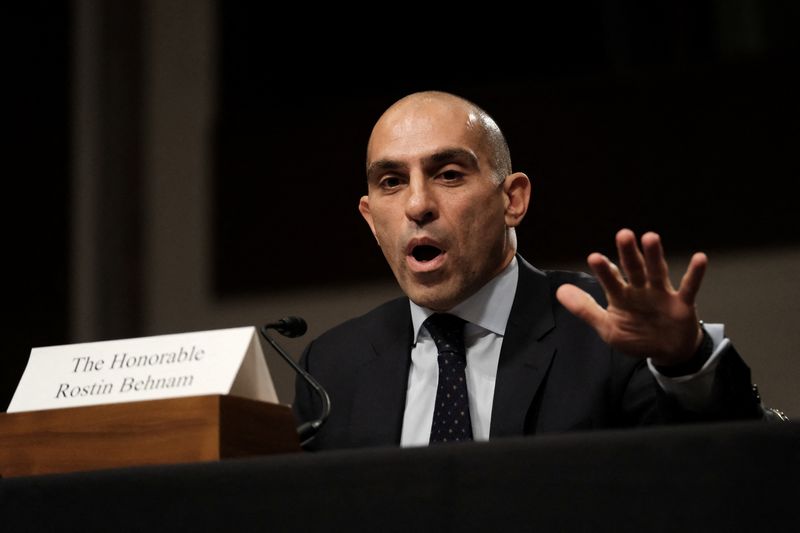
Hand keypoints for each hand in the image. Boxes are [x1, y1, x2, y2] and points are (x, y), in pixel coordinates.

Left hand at [556, 229, 704, 365]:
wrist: (667, 352)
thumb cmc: (636, 336)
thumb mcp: (607, 327)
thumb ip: (585, 309)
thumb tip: (559, 291)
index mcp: (621, 296)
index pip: (610, 280)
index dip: (603, 270)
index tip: (594, 258)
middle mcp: (640, 289)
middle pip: (633, 269)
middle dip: (628, 253)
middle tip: (623, 234)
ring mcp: (662, 294)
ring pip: (657, 272)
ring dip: (654, 256)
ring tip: (650, 237)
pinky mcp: (682, 304)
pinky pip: (689, 287)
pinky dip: (695, 274)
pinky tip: (700, 258)